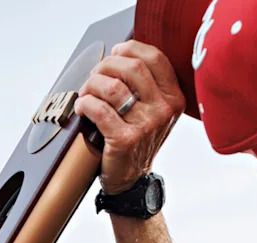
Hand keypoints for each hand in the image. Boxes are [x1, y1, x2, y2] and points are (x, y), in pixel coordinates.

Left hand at [74, 41, 184, 194]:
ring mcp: (145, 125)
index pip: (155, 58)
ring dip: (92, 85)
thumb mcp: (154, 111)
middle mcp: (163, 110)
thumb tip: (120, 54)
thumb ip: (146, 85)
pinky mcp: (124, 139)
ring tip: (86, 93)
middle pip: (132, 68)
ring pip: (113, 87)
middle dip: (107, 66)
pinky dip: (85, 104)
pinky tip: (82, 107)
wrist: (131, 179)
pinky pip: (99, 109)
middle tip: (95, 75)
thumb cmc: (137, 140)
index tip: (115, 52)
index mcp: (174, 98)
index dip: (130, 49)